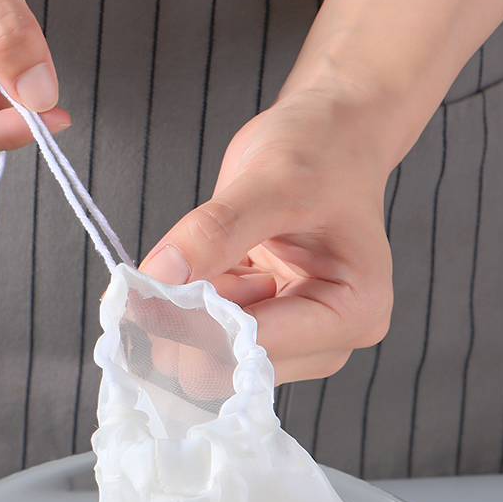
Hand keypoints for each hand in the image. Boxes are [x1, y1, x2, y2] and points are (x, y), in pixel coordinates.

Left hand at [139, 85, 393, 384]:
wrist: (330, 133)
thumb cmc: (321, 150)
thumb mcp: (273, 181)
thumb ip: (215, 232)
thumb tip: (159, 277)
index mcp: (353, 312)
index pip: (260, 351)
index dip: (198, 326)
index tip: (149, 295)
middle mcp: (329, 337)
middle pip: (235, 368)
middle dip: (190, 325)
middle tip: (166, 275)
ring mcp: (296, 334)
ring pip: (214, 357)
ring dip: (187, 314)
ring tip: (201, 257)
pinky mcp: (265, 321)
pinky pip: (209, 334)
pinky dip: (187, 304)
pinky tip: (199, 264)